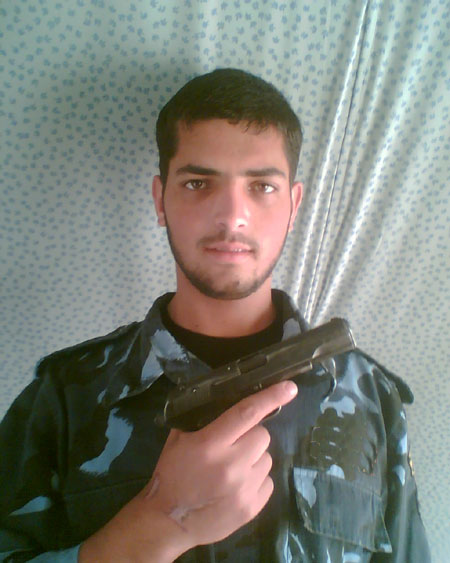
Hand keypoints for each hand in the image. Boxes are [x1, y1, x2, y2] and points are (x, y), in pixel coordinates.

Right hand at [79, 380, 296, 561]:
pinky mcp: (252, 508)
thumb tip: (227, 404)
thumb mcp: (178, 440)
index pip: (247, 413)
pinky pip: (268, 482)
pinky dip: (256, 480)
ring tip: (233, 469)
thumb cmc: (171, 475)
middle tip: (233, 445)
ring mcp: (244, 488)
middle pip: (262, 435)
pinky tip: (237, 486)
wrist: (168, 522)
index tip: (290, 387)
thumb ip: (202, 421)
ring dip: (253, 459)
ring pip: (266, 459)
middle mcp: (232, 464)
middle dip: (250, 436)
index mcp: (211, 444)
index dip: (270, 397)